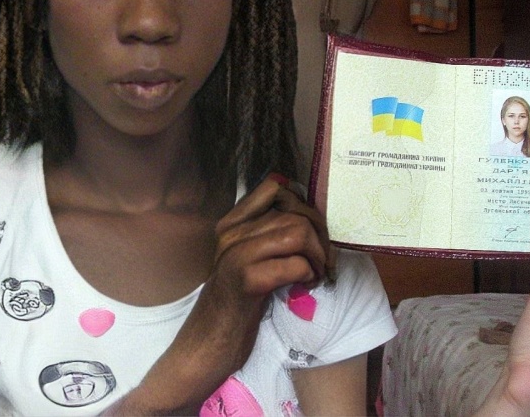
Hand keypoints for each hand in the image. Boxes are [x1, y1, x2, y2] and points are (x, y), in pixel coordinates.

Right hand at [106, 174, 334, 414]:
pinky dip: (308, 275)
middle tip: (322, 262)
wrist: (207, 342)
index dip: (304, 206)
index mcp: (232, 223)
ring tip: (313, 274)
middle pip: (295, 213)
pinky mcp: (246, 281)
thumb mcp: (249, 258)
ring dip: (317, 256)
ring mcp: (236, 255)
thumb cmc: (235, 302)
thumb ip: (267, 234)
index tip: (312, 233)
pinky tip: (303, 287)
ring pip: (298, 233)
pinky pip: (294, 264)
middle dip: (320, 238)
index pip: (275, 187)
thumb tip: (309, 215)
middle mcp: (231, 232)